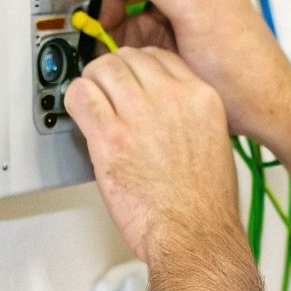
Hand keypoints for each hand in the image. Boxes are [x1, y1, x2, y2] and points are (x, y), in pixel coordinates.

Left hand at [64, 46, 239, 262]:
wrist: (195, 234)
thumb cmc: (206, 203)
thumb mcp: (214, 141)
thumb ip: (189, 116)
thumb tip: (165, 111)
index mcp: (200, 97)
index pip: (160, 56)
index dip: (139, 65)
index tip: (131, 77)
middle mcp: (170, 99)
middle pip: (129, 57)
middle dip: (114, 71)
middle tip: (107, 89)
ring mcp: (138, 116)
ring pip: (102, 69)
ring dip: (93, 82)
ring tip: (92, 99)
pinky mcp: (110, 139)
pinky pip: (81, 97)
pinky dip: (75, 100)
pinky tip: (80, 112)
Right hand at [66, 0, 290, 142]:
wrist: (255, 100)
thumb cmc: (238, 49)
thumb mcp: (184, 0)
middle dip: (109, 1)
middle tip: (102, 22)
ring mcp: (166, 6)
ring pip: (118, 7)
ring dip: (110, 26)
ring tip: (110, 44)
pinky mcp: (160, 35)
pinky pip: (125, 33)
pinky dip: (117, 45)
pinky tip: (121, 58)